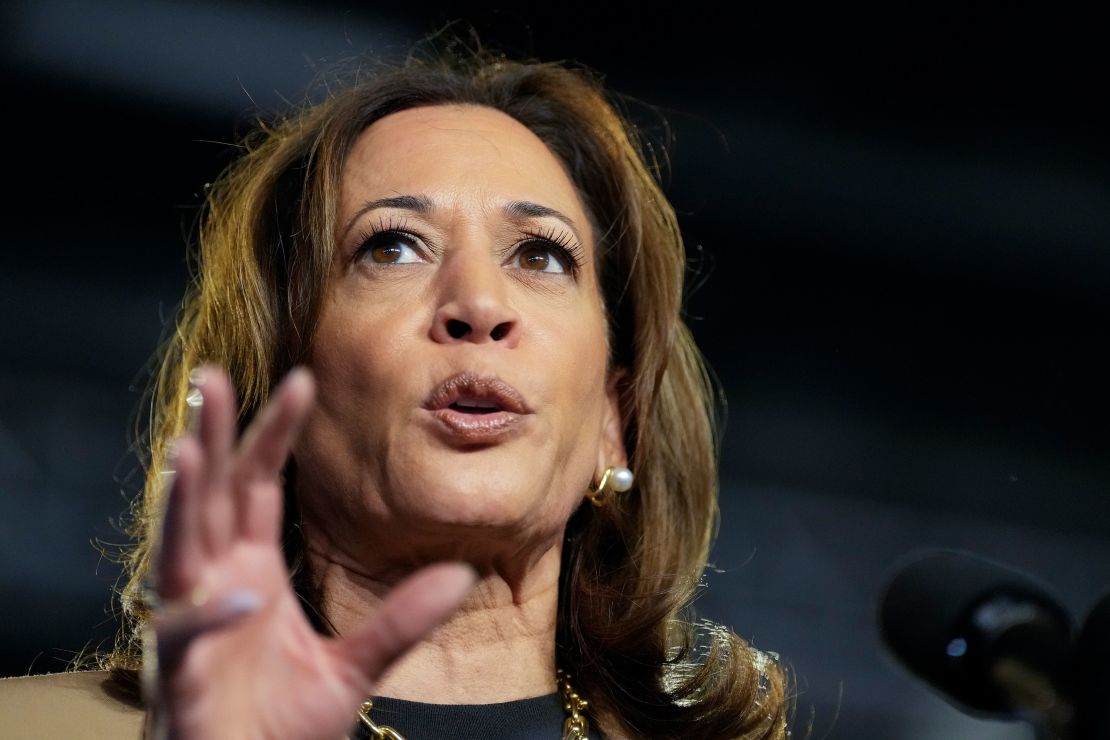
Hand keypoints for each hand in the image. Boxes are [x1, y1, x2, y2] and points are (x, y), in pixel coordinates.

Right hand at [149, 366, 474, 739]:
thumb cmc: (282, 728)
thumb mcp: (356, 669)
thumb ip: (402, 621)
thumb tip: (464, 574)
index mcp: (251, 569)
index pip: (259, 486)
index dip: (274, 433)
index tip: (302, 379)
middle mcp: (216, 583)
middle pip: (210, 497)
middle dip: (211, 438)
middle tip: (210, 377)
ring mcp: (193, 625)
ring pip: (179, 549)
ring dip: (183, 501)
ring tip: (189, 449)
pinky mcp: (180, 675)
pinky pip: (186, 636)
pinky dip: (207, 613)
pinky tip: (234, 592)